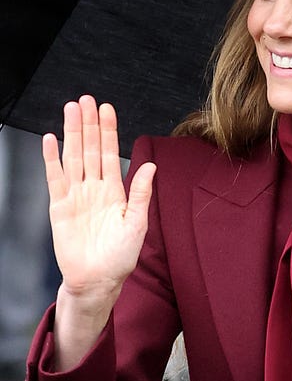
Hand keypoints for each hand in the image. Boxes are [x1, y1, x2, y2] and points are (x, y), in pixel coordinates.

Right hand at [44, 96, 154, 306]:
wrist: (98, 280)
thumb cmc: (120, 256)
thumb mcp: (138, 223)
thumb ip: (142, 194)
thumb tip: (151, 166)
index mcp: (115, 191)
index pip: (111, 154)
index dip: (109, 131)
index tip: (107, 109)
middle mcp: (94, 189)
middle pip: (90, 149)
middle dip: (88, 124)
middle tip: (86, 99)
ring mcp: (76, 196)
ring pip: (73, 158)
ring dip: (72, 134)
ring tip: (70, 110)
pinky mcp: (60, 208)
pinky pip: (55, 179)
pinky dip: (52, 159)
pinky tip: (51, 140)